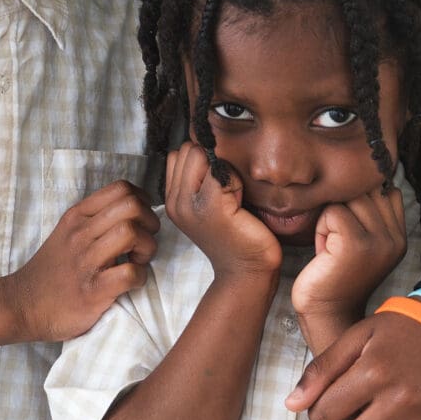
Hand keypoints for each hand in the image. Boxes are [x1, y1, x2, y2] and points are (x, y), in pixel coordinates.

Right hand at [5, 179, 157, 342]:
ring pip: (131, 233)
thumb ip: (93, 220)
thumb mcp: (65, 233)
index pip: (121, 188)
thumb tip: (131, 212)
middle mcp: (81, 233)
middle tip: (143, 242)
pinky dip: (140, 277)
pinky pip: (129, 273)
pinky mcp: (92, 290)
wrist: (22, 304)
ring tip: (138, 261)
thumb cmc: (51, 270)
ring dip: (147, 248)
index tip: (141, 220)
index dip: (142, 201)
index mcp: (77, 216)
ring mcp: (86, 261)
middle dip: (150, 223)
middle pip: (131, 206)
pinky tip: (132, 282)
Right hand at [160, 142, 280, 284]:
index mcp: (172, 200)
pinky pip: (222, 171)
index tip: (215, 187)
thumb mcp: (207, 204)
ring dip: (222, 168)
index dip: (201, 162)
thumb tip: (206, 147)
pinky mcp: (211, 206)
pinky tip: (240, 204)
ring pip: (200, 153)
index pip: (177, 154)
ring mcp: (190, 204)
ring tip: (231, 197)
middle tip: (225, 192)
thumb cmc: (238, 236)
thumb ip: (198, 179)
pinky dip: (235, 180)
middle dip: (210, 161)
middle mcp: (175, 202)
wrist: (248, 272)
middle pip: (187, 149)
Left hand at [291, 189, 406, 351]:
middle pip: (364, 189)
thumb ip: (370, 213)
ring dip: (330, 217)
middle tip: (335, 239)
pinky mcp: (356, 244)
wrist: (326, 313)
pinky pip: (333, 211)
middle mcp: (395, 238)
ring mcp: (379, 241)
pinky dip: (321, 227)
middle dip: (341, 207)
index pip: (384, 189)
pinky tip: (325, 251)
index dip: (358, 200)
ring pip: (347, 197)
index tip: (347, 228)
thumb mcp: (361, 242)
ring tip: (331, 244)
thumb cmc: (334, 273)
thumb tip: (362, 176)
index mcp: (399, 236)